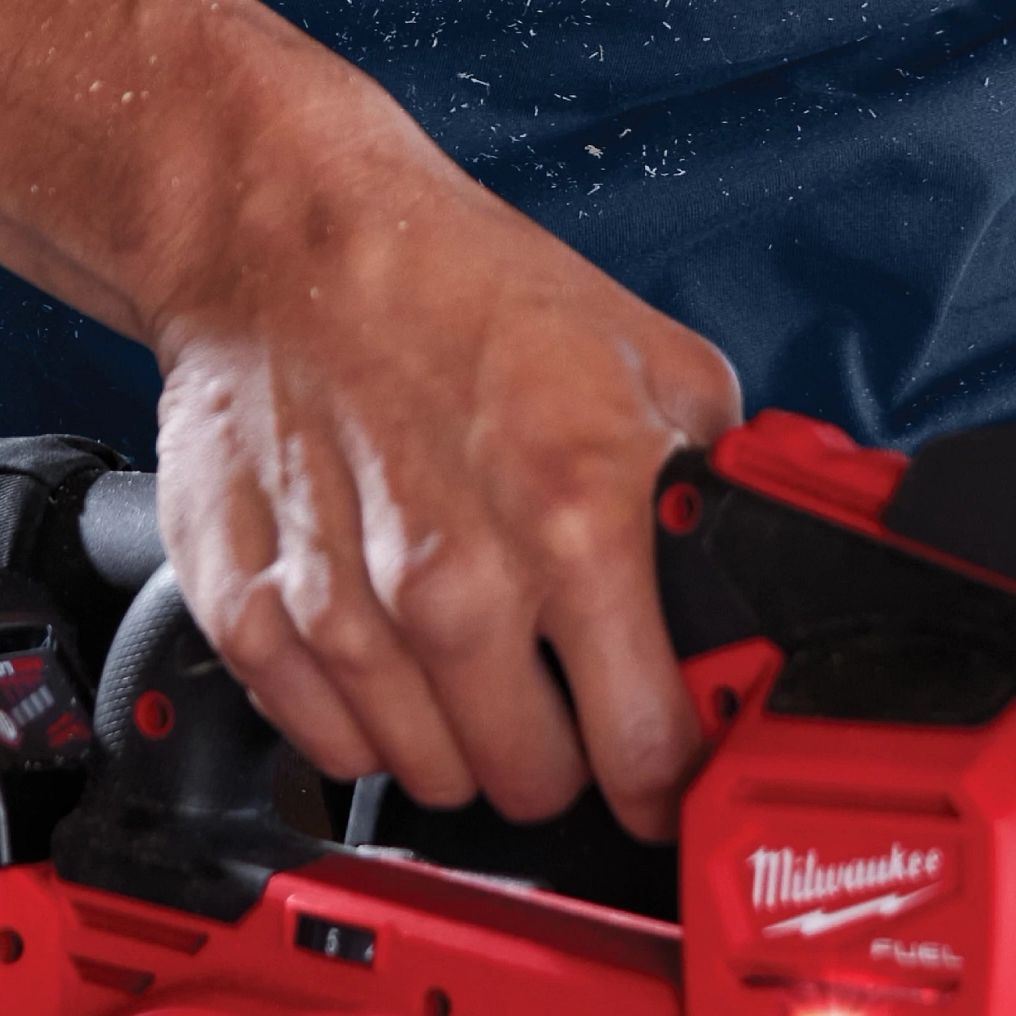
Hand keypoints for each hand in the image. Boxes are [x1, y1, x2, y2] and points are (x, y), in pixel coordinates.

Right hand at [138, 57, 741, 836]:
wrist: (293, 230)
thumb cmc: (462, 285)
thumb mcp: (649, 357)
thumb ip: (717, 485)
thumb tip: (766, 580)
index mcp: (576, 516)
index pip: (649, 751)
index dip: (668, 771)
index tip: (664, 762)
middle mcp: (458, 581)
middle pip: (535, 785)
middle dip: (558, 744)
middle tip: (553, 672)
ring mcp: (346, 609)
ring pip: (431, 777)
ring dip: (456, 728)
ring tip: (461, 626)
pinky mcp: (250, 614)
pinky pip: (330, 747)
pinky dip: (359, 711)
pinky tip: (380, 626)